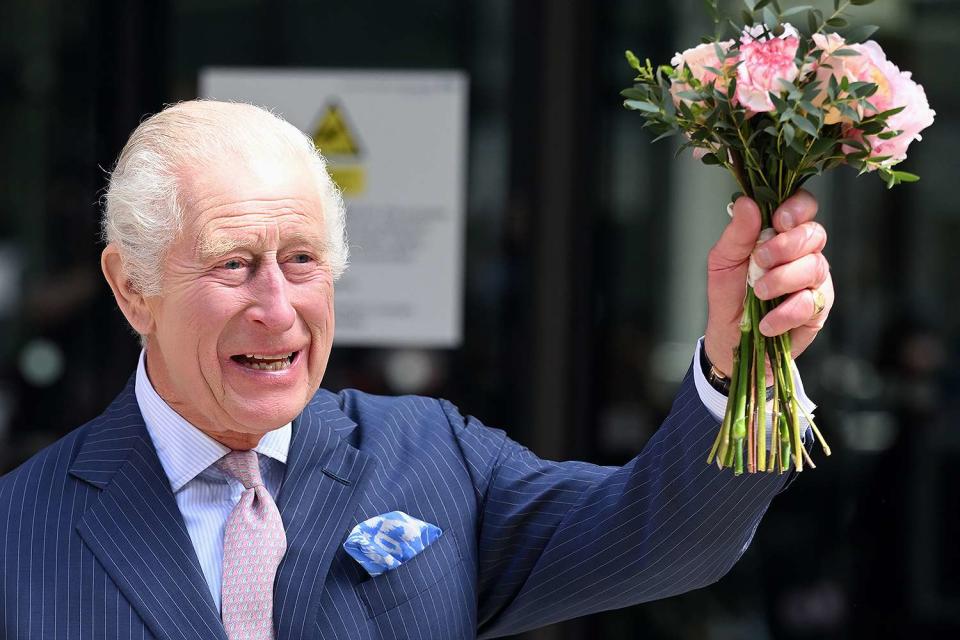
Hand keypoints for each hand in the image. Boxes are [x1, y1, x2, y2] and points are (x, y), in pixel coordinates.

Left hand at [704, 190, 833, 376]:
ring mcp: (814, 279)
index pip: (803, 206)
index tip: (778, 220)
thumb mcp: (723, 261)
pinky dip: (785, 313)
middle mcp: (803, 252)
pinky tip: (767, 322)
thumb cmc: (729, 294)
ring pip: (815, 266)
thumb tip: (746, 202)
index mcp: (780, 233)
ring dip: (783, 279)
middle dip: (786, 246)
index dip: (797, 208)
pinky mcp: (818, 308)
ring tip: (760, 293)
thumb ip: (737, 233)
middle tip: (759, 261)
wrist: (729, 337)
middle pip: (814, 233)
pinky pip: (811, 302)